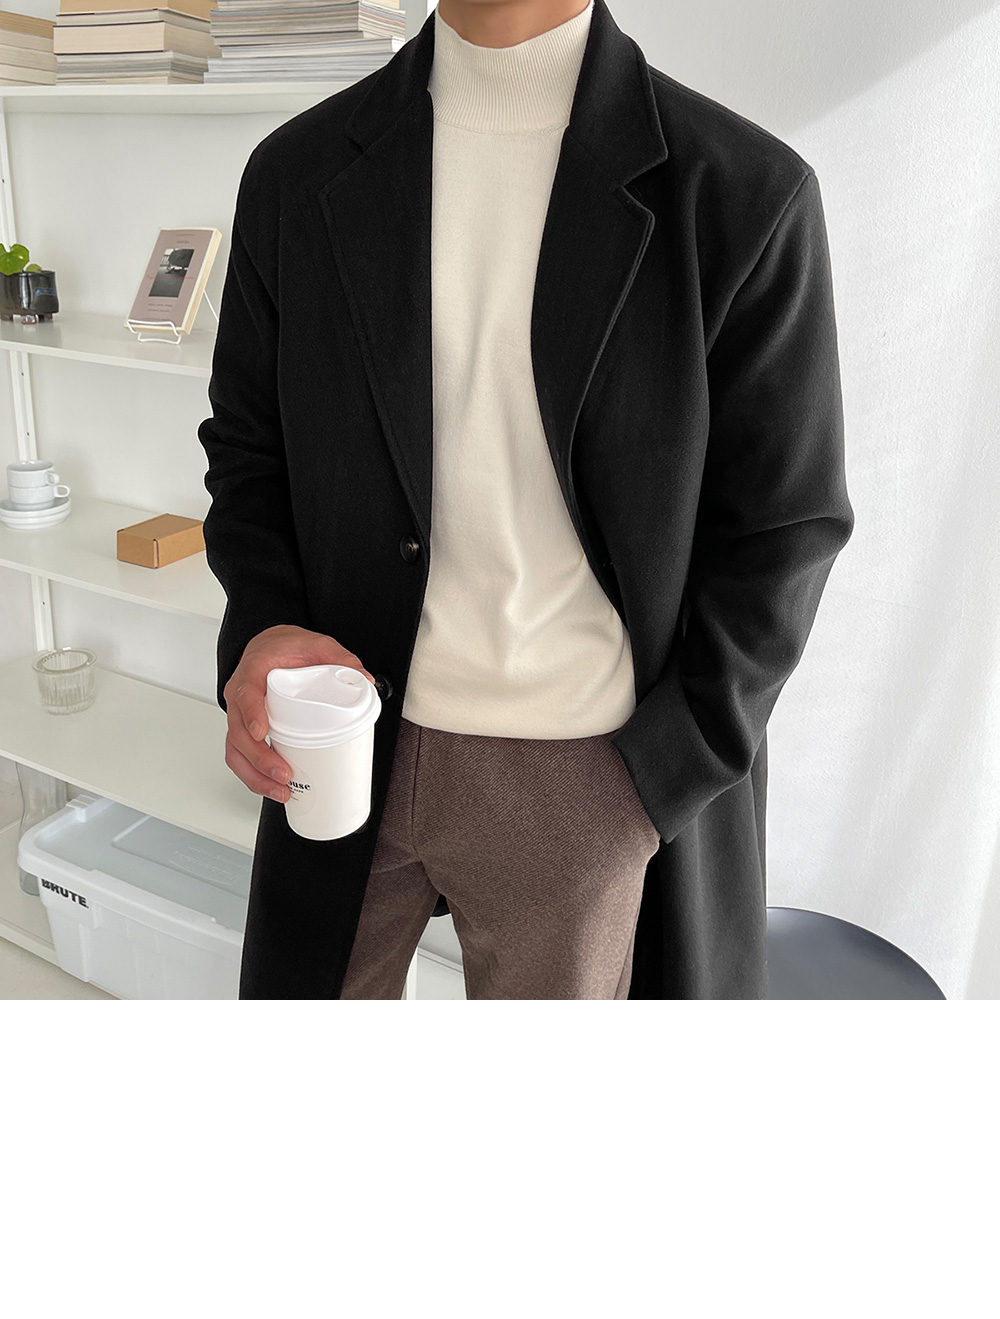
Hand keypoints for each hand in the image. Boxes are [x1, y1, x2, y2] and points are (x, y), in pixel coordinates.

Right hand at [222, 624, 375, 800]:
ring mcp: (240, 715)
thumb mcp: (315, 644)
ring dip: (254, 775)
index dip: (252, 714)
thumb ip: (340, 658)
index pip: (245, 694)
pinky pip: (240, 756)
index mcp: (252, 672)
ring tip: (280, 791)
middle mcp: (240, 696)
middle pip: (238, 733)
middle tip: (284, 774)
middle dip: (259, 759)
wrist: (268, 645)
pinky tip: (273, 788)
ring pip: (236, 750)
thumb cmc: (284, 646)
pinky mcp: (245, 730)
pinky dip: (253, 776)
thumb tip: (364, 679)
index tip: (262, 732)